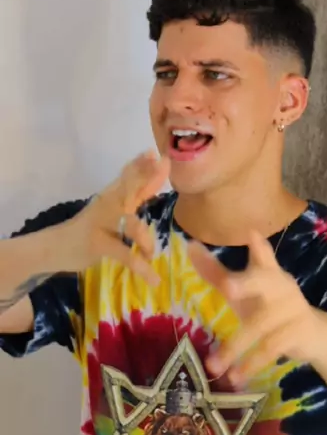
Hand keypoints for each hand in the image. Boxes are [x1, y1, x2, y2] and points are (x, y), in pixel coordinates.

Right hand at [61, 151, 170, 284]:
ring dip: (146, 241)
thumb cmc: (89, 231)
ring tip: (151, 256)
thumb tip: (156, 180)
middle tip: (162, 164)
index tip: (161, 155)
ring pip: (130, 224)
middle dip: (145, 176)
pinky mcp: (97, 244)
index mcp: (111, 197)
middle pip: (128, 187)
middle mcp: (106, 205)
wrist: (55, 248)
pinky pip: (125, 255)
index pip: (128, 176)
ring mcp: (100, 223)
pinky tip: (153, 279)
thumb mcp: (113, 211)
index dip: (144, 165)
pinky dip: (141, 267)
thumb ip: (135, 197)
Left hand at [188, 231, 315, 385]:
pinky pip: (270, 350)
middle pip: (264, 282)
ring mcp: (292, 311)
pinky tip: (235, 378)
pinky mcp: (298, 334)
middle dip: (246, 284)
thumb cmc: (270, 308)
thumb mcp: (245, 290)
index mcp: (268, 274)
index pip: (263, 257)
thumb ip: (217, 272)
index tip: (251, 234)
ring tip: (212, 366)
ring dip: (234, 349)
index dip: (259, 247)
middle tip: (227, 288)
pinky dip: (251, 365)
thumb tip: (189, 247)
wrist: (314, 336)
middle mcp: (282, 287)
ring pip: (258, 328)